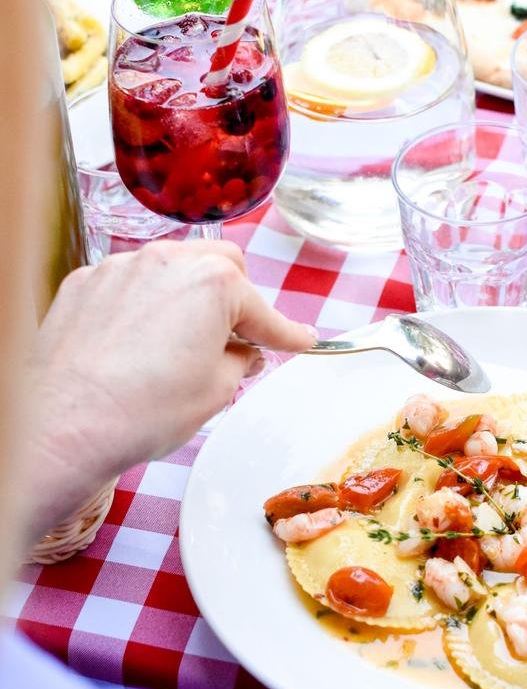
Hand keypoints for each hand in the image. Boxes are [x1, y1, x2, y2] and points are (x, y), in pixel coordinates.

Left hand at [24, 240, 314, 536]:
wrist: (63, 427)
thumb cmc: (143, 411)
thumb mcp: (214, 393)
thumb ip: (240, 362)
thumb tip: (242, 352)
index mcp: (214, 284)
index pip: (264, 311)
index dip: (287, 333)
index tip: (302, 341)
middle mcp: (168, 261)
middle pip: (220, 266)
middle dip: (233, 298)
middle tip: (232, 341)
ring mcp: (121, 267)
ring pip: (170, 269)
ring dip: (184, 298)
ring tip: (176, 345)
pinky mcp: (84, 282)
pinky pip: (127, 284)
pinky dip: (141, 305)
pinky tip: (132, 345)